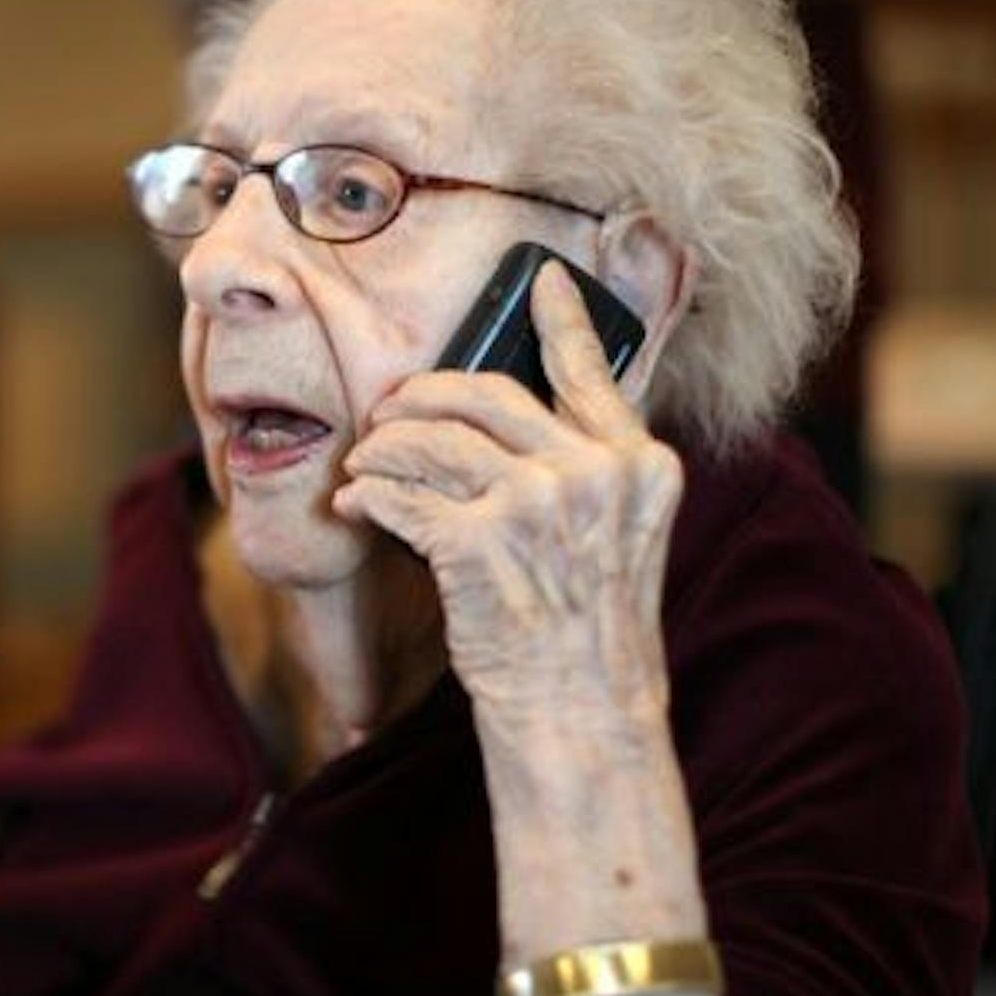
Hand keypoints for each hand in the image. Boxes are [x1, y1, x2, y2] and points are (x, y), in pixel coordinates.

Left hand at [333, 266, 682, 720]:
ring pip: (429, 442)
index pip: (594, 373)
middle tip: (389, 414)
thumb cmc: (588, 636)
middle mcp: (594, 473)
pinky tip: (356, 507)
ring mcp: (537, 504)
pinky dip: (367, 499)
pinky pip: (399, 496)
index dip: (562, 320)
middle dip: (420, 398)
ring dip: (382, 452)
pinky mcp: (479, 541)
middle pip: (483, 394)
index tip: (542, 280)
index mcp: (639, 466)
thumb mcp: (617, 540)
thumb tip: (504, 422)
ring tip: (365, 468)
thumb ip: (584, 473)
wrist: (584, 714)